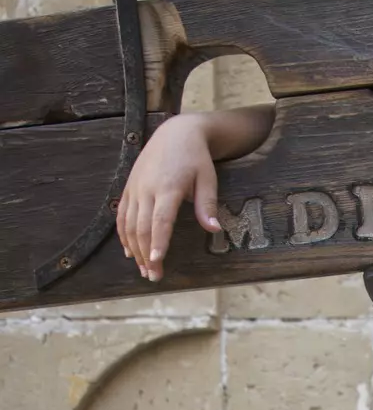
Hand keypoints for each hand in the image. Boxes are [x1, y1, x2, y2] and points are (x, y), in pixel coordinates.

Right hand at [117, 114, 220, 280]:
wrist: (175, 133)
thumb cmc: (196, 158)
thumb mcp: (208, 178)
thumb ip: (207, 205)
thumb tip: (214, 229)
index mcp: (168, 187)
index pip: (160, 220)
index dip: (158, 242)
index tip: (156, 261)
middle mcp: (147, 188)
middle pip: (142, 227)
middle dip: (147, 255)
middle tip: (153, 276)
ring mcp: (135, 188)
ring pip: (129, 224)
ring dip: (135, 249)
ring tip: (143, 269)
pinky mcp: (129, 187)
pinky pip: (122, 214)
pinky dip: (123, 234)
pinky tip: (129, 251)